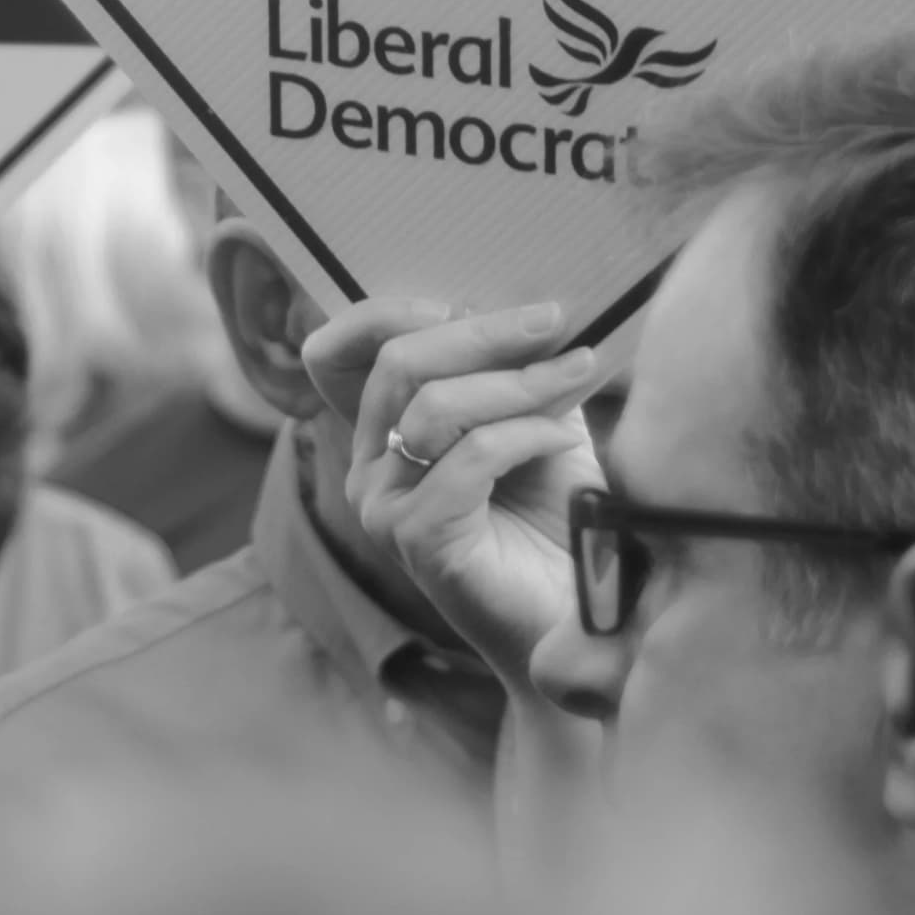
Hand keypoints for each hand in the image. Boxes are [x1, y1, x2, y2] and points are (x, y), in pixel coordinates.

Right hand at [305, 298, 605, 688]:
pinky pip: (469, 459)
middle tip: (551, 322)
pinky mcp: (417, 540)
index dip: (391, 311)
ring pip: (434, 407)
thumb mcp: (533, 418)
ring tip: (577, 376)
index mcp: (380, 432)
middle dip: (481, 334)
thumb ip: (511, 367)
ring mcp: (384, 507)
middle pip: (397, 363)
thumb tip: (512, 303)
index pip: (337, 350)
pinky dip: (525, 436)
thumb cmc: (554, 516)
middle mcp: (367, 467)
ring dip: (517, 384)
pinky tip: (565, 443)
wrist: (575, 613)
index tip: (471, 301)